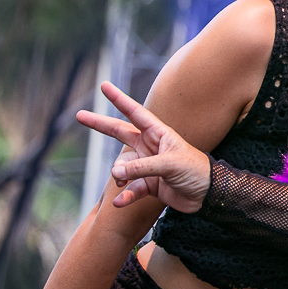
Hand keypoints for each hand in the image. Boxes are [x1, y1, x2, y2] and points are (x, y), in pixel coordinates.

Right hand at [76, 81, 210, 212]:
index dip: (119, 99)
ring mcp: (148, 165)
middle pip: (120, 132)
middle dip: (100, 124)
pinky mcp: (149, 185)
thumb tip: (115, 173)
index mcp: (158, 134)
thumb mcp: (170, 165)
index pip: (135, 113)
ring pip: (122, 168)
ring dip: (120, 177)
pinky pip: (130, 189)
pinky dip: (124, 196)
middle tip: (79, 115)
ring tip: (122, 184)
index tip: (104, 86)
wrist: (209, 196)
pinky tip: (120, 203)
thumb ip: (142, 168)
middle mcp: (150, 147)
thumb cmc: (196, 171)